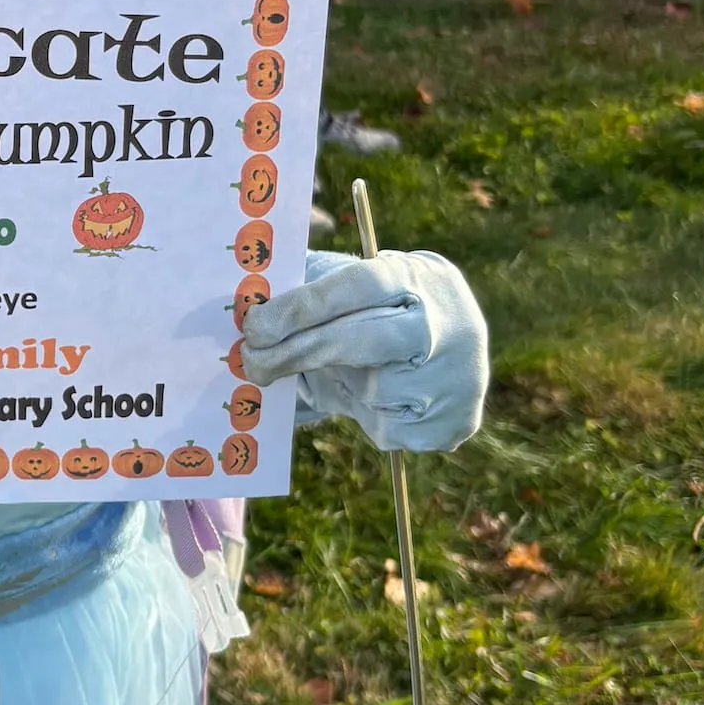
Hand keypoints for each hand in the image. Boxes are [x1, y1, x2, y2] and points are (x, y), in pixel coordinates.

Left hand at [239, 250, 488, 453]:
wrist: (449, 345)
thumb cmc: (378, 310)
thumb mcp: (355, 285)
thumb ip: (307, 287)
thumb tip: (246, 305)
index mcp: (418, 277)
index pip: (358, 285)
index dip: (304, 306)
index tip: (254, 326)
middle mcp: (448, 323)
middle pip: (363, 339)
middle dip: (298, 352)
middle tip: (252, 363)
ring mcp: (456, 375)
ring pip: (372, 390)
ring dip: (342, 386)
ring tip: (343, 375)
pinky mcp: (454, 421)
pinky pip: (386, 427)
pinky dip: (366, 416)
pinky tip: (373, 399)